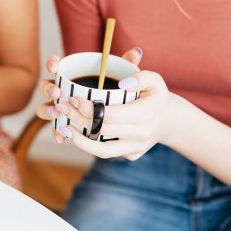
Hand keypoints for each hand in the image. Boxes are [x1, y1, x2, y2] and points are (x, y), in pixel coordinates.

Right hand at [36, 47, 142, 143]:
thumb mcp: (123, 77)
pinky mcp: (65, 125)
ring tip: (55, 112)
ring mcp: (61, 108)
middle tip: (57, 93)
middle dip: (48, 89)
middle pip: (46, 87)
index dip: (52, 64)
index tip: (55, 66)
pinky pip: (56, 130)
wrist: (122, 115)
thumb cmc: (118, 89)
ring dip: (46, 110)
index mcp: (71, 74)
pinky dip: (56, 133)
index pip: (56, 65)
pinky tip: (60, 138)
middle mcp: (62, 91)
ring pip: (45, 109)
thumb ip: (126, 65)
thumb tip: (136, 53)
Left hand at [58, 71, 176, 159]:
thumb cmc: (155, 95)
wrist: (170, 120)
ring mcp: (136, 147)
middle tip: (61, 108)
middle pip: (103, 130)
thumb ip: (140, 76)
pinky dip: (89, 145)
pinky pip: (107, 152)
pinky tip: (75, 134)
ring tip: (63, 128)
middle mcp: (141, 134)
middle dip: (79, 119)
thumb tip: (122, 83)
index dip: (89, 108)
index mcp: (146, 113)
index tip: (73, 98)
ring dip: (79, 141)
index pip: (111, 114)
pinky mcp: (131, 155)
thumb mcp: (154, 80)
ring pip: (103, 150)